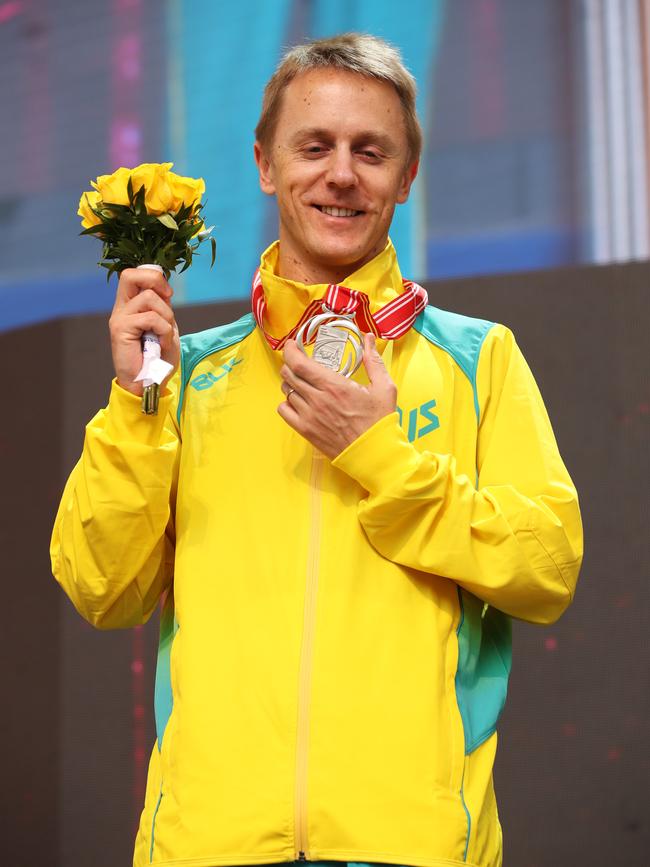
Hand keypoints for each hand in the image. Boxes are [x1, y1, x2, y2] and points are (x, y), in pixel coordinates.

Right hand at [108, 268, 179, 395]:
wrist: (148, 384)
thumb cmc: (158, 359)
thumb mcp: (165, 328)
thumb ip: (162, 309)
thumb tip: (164, 290)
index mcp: (131, 306)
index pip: (134, 275)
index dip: (154, 276)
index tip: (168, 294)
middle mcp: (122, 309)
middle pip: (130, 274)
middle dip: (155, 280)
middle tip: (168, 298)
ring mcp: (120, 318)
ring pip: (149, 297)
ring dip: (166, 316)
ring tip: (165, 335)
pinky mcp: (121, 330)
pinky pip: (151, 318)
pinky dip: (164, 330)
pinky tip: (162, 343)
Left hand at [278, 333, 396, 458]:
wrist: (374, 453)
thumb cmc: (379, 422)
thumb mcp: (384, 387)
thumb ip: (373, 360)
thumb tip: (369, 338)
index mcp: (334, 386)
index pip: (299, 363)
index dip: (290, 351)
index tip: (292, 345)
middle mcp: (317, 400)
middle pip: (289, 374)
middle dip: (290, 363)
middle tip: (298, 361)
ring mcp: (309, 416)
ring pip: (286, 391)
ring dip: (290, 382)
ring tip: (301, 381)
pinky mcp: (306, 430)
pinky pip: (283, 411)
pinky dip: (286, 402)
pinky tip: (298, 400)